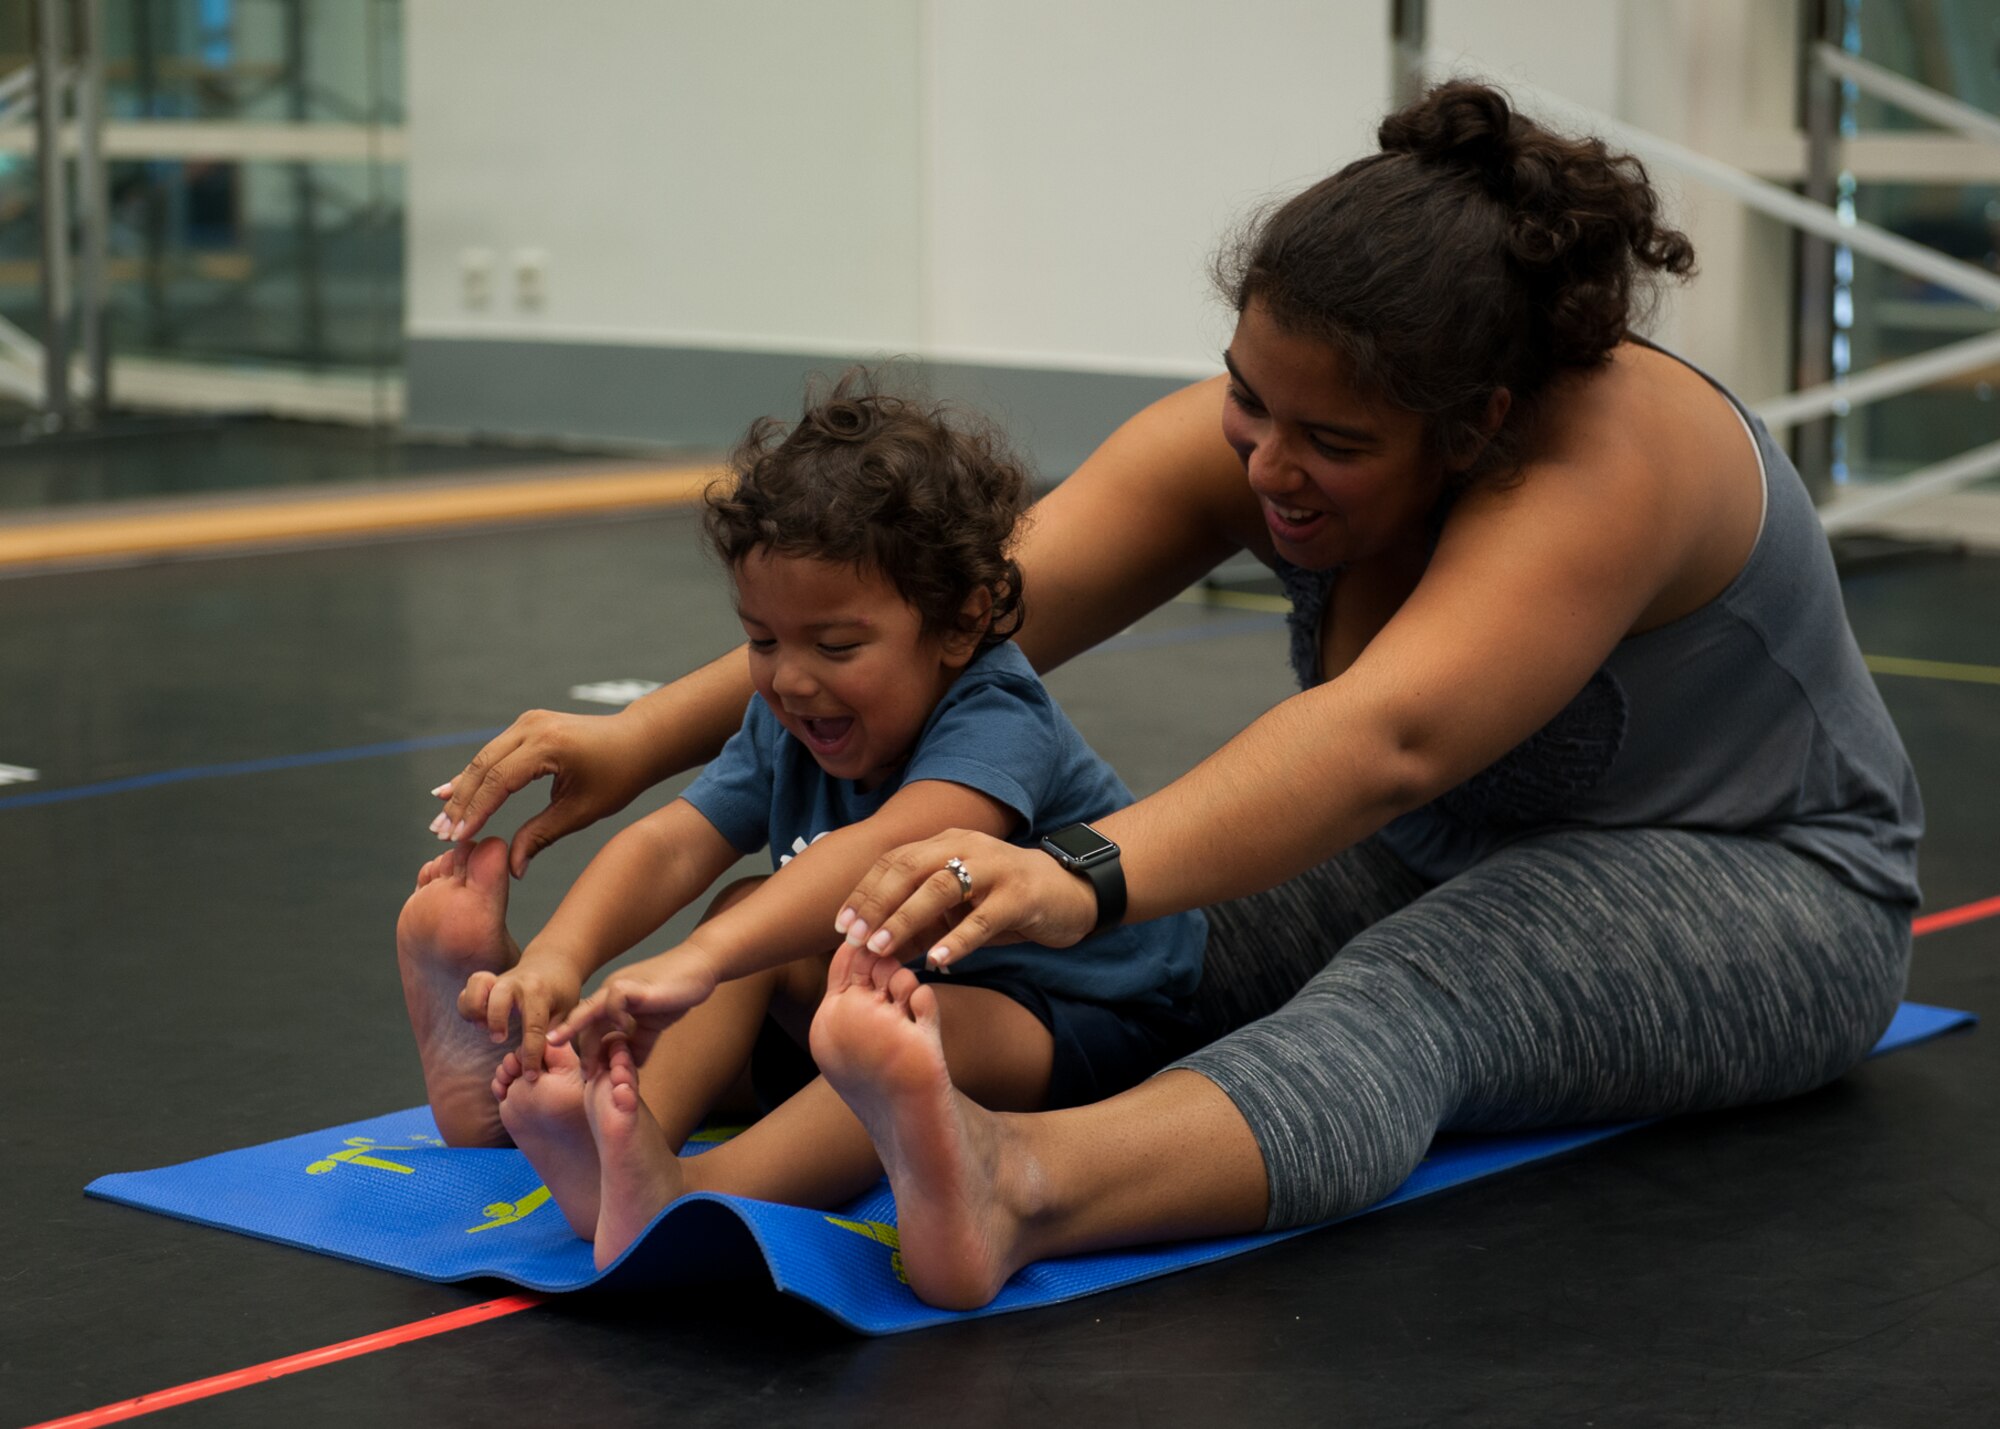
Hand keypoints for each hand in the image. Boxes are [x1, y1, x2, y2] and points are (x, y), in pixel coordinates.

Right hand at [429, 708, 657, 876]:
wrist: (638, 740)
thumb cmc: (618, 776)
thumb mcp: (582, 811)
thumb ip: (542, 836)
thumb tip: (512, 869)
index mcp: (548, 745)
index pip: (499, 781)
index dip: (475, 812)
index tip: (457, 839)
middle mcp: (533, 726)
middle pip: (483, 767)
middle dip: (460, 803)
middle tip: (440, 835)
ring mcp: (528, 722)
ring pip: (484, 759)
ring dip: (462, 790)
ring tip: (440, 820)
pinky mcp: (527, 725)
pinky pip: (494, 753)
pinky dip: (475, 775)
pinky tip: (450, 791)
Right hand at [456, 960, 583, 1075]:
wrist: (553, 962)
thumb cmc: (561, 992)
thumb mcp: (568, 1011)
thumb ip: (555, 1034)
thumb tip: (542, 1061)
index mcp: (540, 992)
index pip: (534, 1027)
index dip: (531, 1055)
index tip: (530, 1075)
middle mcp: (517, 983)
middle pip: (499, 997)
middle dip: (496, 1021)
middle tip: (500, 1039)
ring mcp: (500, 980)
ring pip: (477, 985)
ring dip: (475, 1009)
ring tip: (483, 1027)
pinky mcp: (487, 984)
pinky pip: (467, 990)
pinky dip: (467, 1007)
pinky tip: (478, 1022)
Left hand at [547, 948, 721, 1075]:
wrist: (699, 965)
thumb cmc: (676, 991)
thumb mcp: (653, 1023)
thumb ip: (641, 1042)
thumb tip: (634, 1065)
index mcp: (611, 1002)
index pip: (588, 1027)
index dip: (587, 1050)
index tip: (589, 1073)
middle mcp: (609, 993)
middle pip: (583, 1023)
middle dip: (583, 1051)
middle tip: (586, 1076)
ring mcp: (620, 987)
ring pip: (589, 1011)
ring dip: (587, 1041)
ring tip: (588, 1066)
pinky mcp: (636, 986)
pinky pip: (614, 1000)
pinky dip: (615, 1017)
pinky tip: (624, 1032)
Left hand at [833, 829, 1097, 970]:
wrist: (1071, 893)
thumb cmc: (1005, 902)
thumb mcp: (959, 906)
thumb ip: (921, 920)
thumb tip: (874, 948)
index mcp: (946, 842)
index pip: (894, 860)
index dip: (864, 892)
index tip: (841, 925)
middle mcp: (967, 846)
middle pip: (909, 867)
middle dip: (876, 903)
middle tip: (854, 938)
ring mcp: (995, 868)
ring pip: (941, 888)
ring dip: (906, 919)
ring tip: (882, 948)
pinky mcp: (1021, 895)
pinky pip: (983, 917)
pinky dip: (957, 940)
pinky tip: (937, 961)